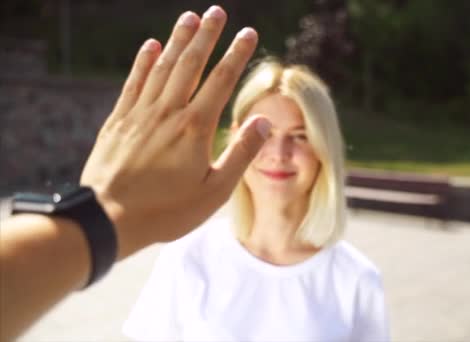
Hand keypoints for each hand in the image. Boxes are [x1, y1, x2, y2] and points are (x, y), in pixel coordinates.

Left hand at [80, 6, 269, 258]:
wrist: (109, 219)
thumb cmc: (167, 211)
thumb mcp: (214, 192)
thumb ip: (241, 154)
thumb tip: (263, 123)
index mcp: (195, 129)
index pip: (221, 80)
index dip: (237, 54)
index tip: (248, 33)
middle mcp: (168, 113)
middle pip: (191, 64)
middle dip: (206, 35)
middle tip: (217, 11)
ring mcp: (140, 114)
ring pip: (163, 67)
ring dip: (178, 40)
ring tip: (190, 17)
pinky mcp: (119, 121)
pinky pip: (134, 82)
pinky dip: (143, 61)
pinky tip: (151, 45)